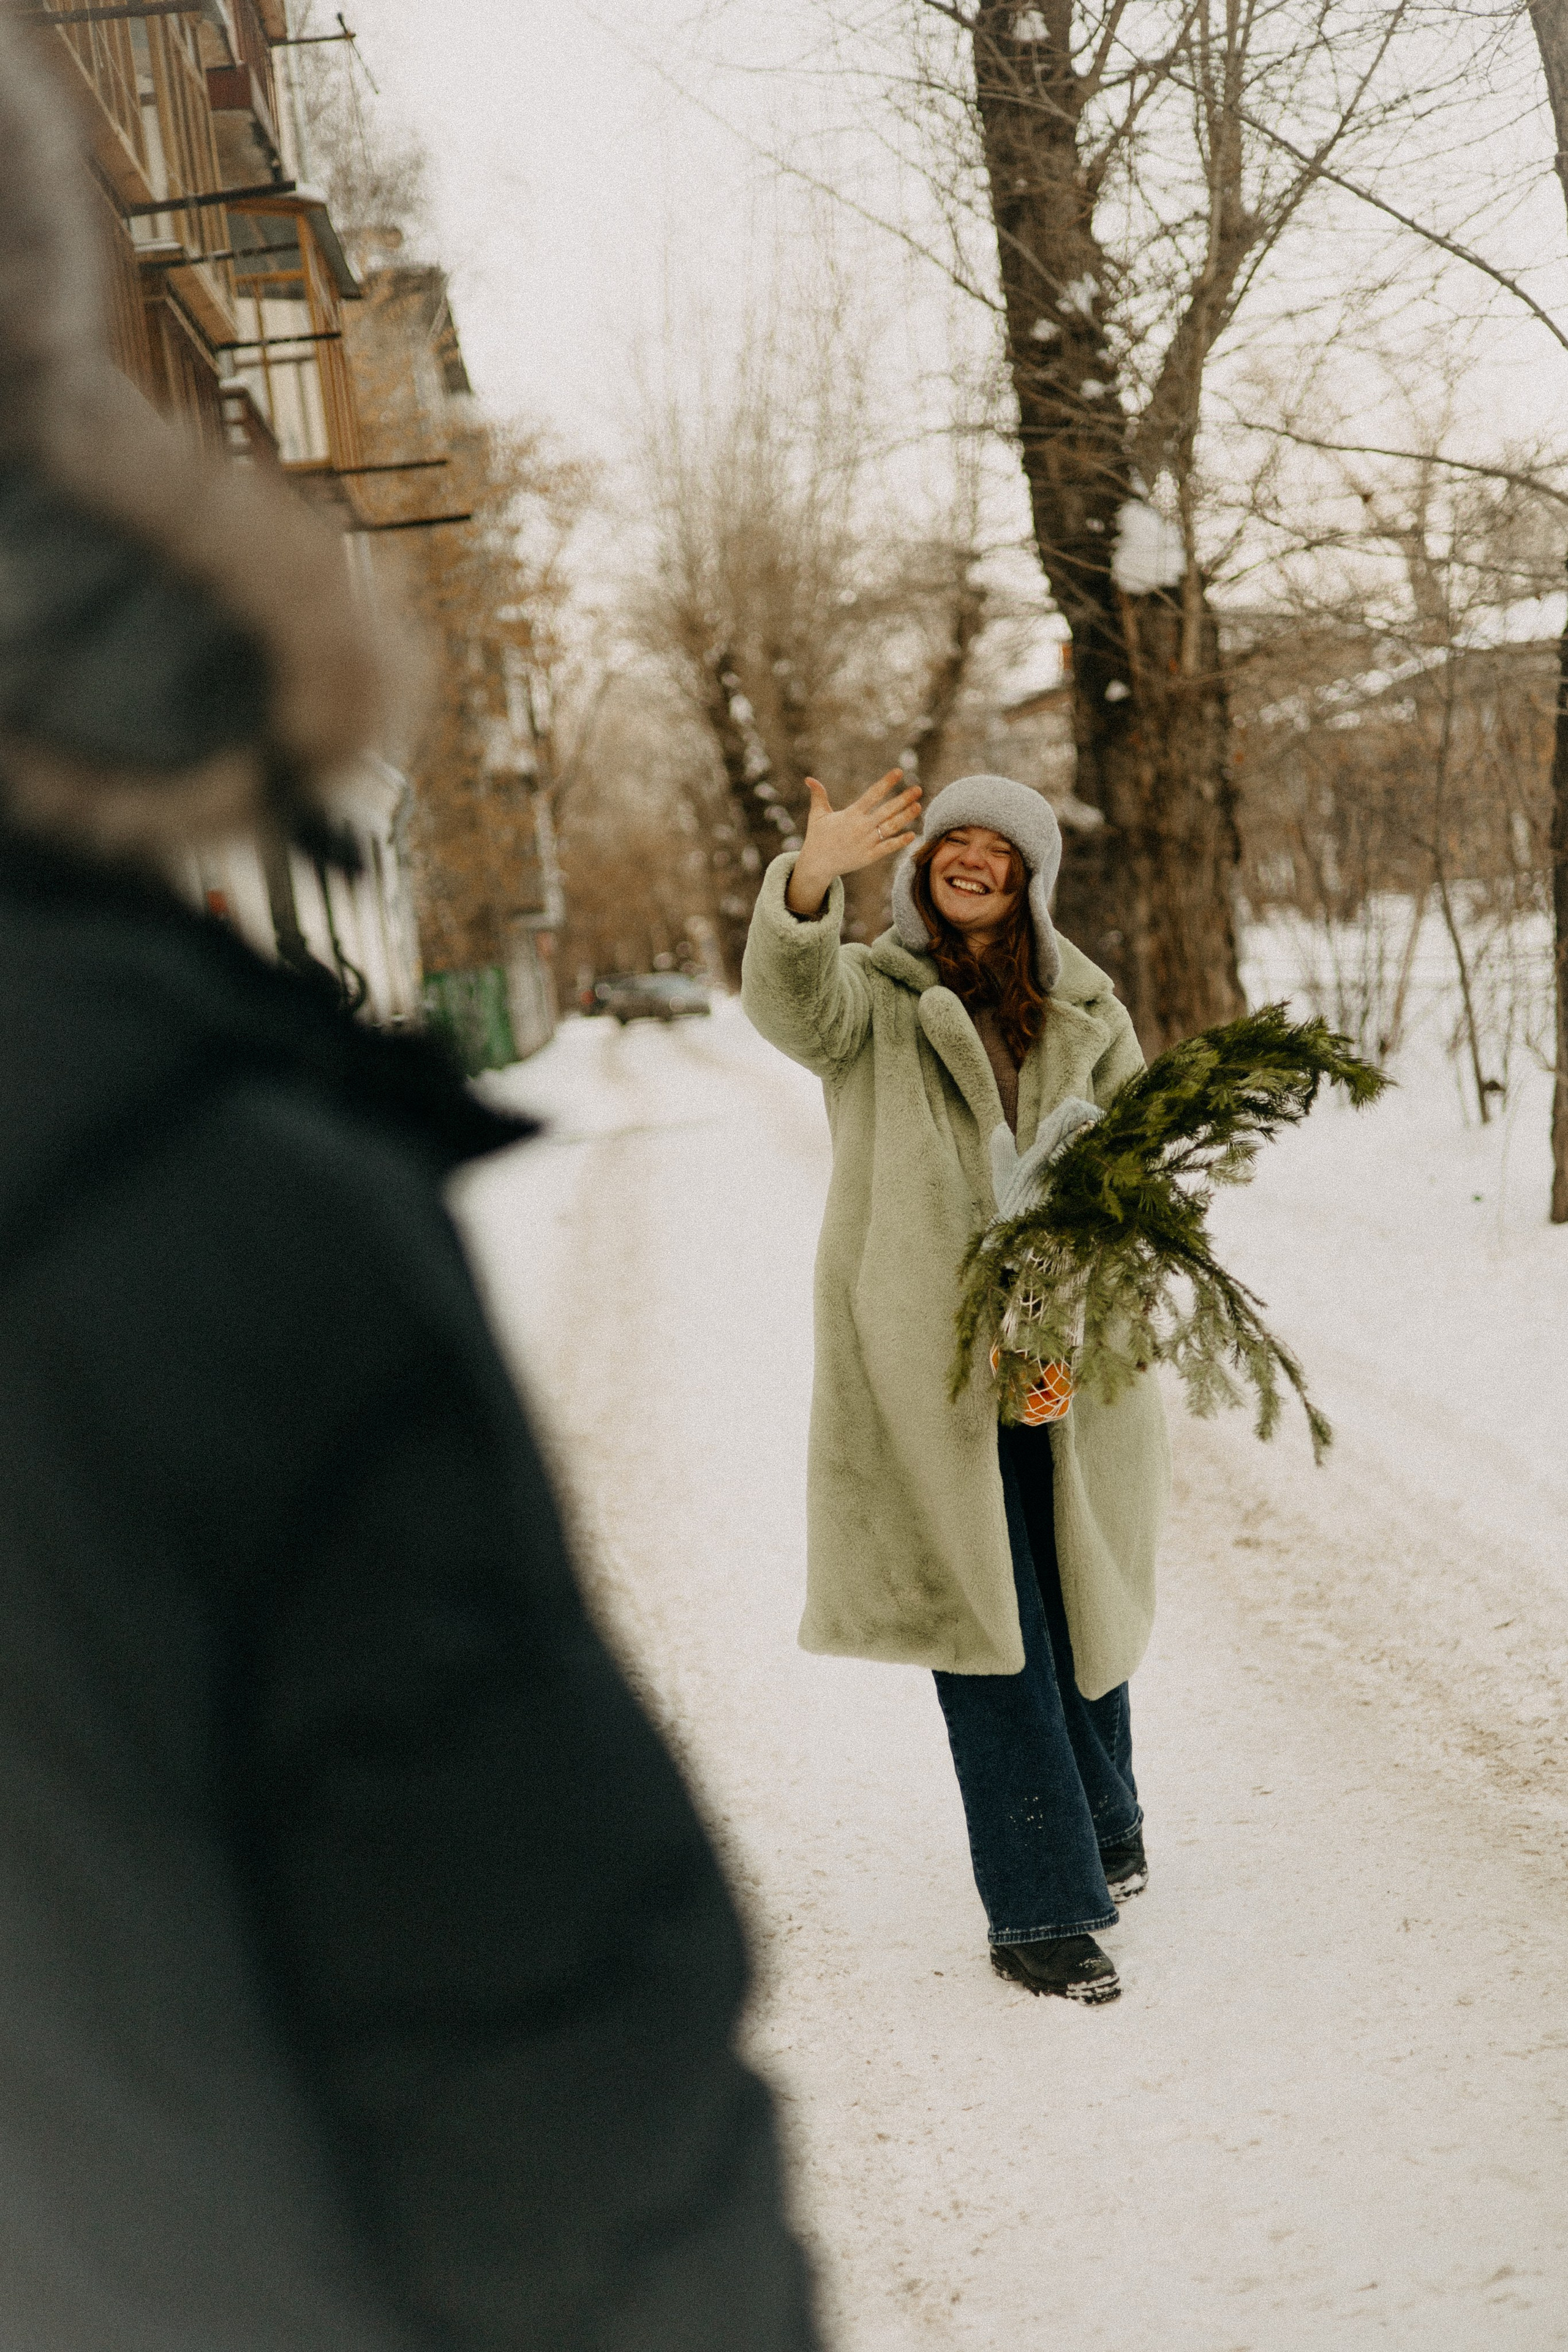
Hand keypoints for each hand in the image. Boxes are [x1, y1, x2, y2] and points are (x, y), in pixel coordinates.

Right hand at [784, 770, 923, 916]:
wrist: (817, 865)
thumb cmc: (817, 838)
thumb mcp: (817, 815)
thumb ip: (818, 796)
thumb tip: (808, 779)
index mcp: (850, 815)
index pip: (872, 795)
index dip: (886, 783)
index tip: (899, 772)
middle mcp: (860, 827)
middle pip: (886, 810)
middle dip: (903, 799)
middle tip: (918, 789)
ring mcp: (866, 843)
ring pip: (890, 828)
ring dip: (905, 817)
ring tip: (918, 806)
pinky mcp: (868, 857)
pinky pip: (887, 848)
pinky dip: (900, 842)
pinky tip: (912, 835)